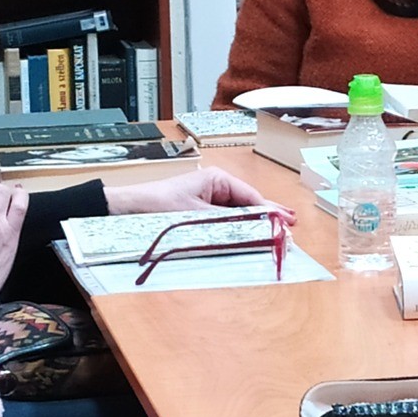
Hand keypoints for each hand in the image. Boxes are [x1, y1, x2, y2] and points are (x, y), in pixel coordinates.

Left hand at [105, 167, 294, 223]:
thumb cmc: (156, 206)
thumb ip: (230, 223)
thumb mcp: (197, 216)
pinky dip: (240, 230)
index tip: (287, 225)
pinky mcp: (201, 213)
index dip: (271, 212)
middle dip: (269, 217)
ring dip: (256, 225)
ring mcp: (209, 201)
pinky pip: (226, 222)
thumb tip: (257, 229)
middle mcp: (216, 187)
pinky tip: (252, 237)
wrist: (126, 211)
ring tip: (278, 234)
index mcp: (217, 179)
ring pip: (240, 215)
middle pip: (249, 205)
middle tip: (290, 229)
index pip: (252, 197)